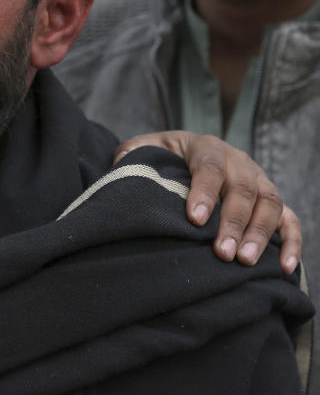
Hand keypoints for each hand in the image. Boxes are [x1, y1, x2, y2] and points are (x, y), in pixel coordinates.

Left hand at [115, 131, 298, 273]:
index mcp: (206, 147)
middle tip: (222, 253)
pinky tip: (284, 268)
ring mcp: (260, 180)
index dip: (204, 193)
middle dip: (234, 222)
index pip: (209, 168)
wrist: (190, 153)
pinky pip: (290, 220)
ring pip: (270, 204)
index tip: (195, 220)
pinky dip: (292, 242)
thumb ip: (134, 153)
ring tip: (244, 262)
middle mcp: (238, 161)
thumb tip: (123, 162)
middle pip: (243, 189)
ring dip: (260, 234)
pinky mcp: (272, 200)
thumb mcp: (146, 149)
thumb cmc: (164, 157)